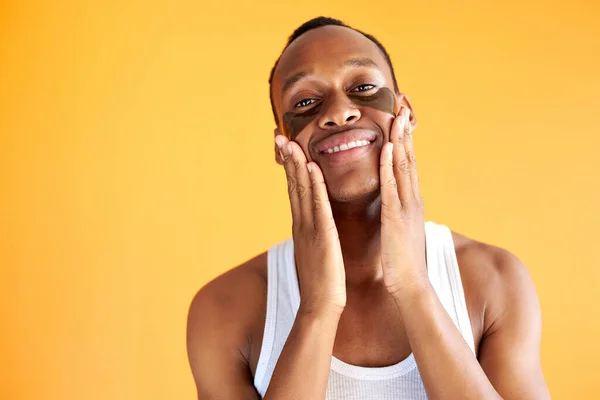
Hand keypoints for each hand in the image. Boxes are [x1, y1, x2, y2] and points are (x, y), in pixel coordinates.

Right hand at [275, 135, 345, 315]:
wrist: (321, 306)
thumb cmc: (321, 280)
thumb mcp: (314, 250)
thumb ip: (312, 232)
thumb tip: (312, 222)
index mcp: (301, 225)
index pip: (294, 189)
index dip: (289, 166)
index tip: (285, 145)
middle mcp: (301, 222)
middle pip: (292, 184)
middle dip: (286, 158)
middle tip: (278, 134)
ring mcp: (309, 228)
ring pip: (301, 190)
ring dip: (295, 164)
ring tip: (289, 141)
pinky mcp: (322, 236)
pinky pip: (317, 206)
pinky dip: (314, 185)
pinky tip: (310, 167)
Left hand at [379, 107, 427, 297]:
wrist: (410, 286)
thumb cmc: (402, 259)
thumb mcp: (400, 228)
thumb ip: (399, 211)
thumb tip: (395, 201)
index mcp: (410, 201)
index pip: (407, 163)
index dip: (404, 139)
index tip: (400, 117)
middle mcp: (411, 199)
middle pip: (408, 158)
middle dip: (406, 131)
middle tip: (402, 104)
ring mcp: (406, 207)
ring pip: (403, 166)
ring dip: (401, 140)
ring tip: (398, 116)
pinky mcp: (396, 217)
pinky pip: (392, 187)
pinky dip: (390, 165)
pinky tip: (389, 147)